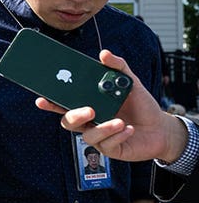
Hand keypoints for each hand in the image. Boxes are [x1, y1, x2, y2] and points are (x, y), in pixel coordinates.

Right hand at [36, 49, 186, 161]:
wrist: (161, 127)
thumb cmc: (141, 106)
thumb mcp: (131, 82)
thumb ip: (118, 67)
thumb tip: (104, 54)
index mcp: (89, 105)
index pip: (64, 104)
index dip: (50, 103)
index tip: (41, 99)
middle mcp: (90, 122)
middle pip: (69, 122)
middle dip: (75, 116)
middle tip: (89, 110)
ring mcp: (99, 137)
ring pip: (88, 135)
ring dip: (103, 128)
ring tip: (120, 121)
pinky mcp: (111, 149)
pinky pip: (107, 144)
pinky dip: (118, 135)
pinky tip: (129, 129)